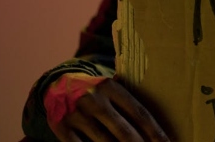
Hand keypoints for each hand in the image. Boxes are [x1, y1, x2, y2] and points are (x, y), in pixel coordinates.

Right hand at [43, 73, 169, 141]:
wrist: (57, 84)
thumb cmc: (95, 91)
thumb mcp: (111, 87)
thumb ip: (128, 99)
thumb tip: (157, 120)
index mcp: (110, 87)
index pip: (138, 113)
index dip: (154, 131)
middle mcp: (93, 99)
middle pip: (123, 131)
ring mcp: (76, 114)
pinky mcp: (60, 127)